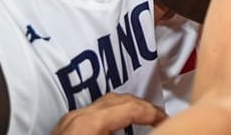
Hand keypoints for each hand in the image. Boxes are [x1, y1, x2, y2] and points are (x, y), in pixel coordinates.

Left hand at [50, 92, 166, 133]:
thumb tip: (153, 131)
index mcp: (90, 122)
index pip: (131, 107)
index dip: (153, 112)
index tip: (167, 120)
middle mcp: (79, 115)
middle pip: (119, 99)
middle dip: (142, 106)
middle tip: (159, 117)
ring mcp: (69, 121)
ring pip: (104, 103)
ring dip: (127, 107)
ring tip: (143, 118)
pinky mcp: (63, 129)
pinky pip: (93, 112)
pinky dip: (111, 115)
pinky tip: (117, 128)